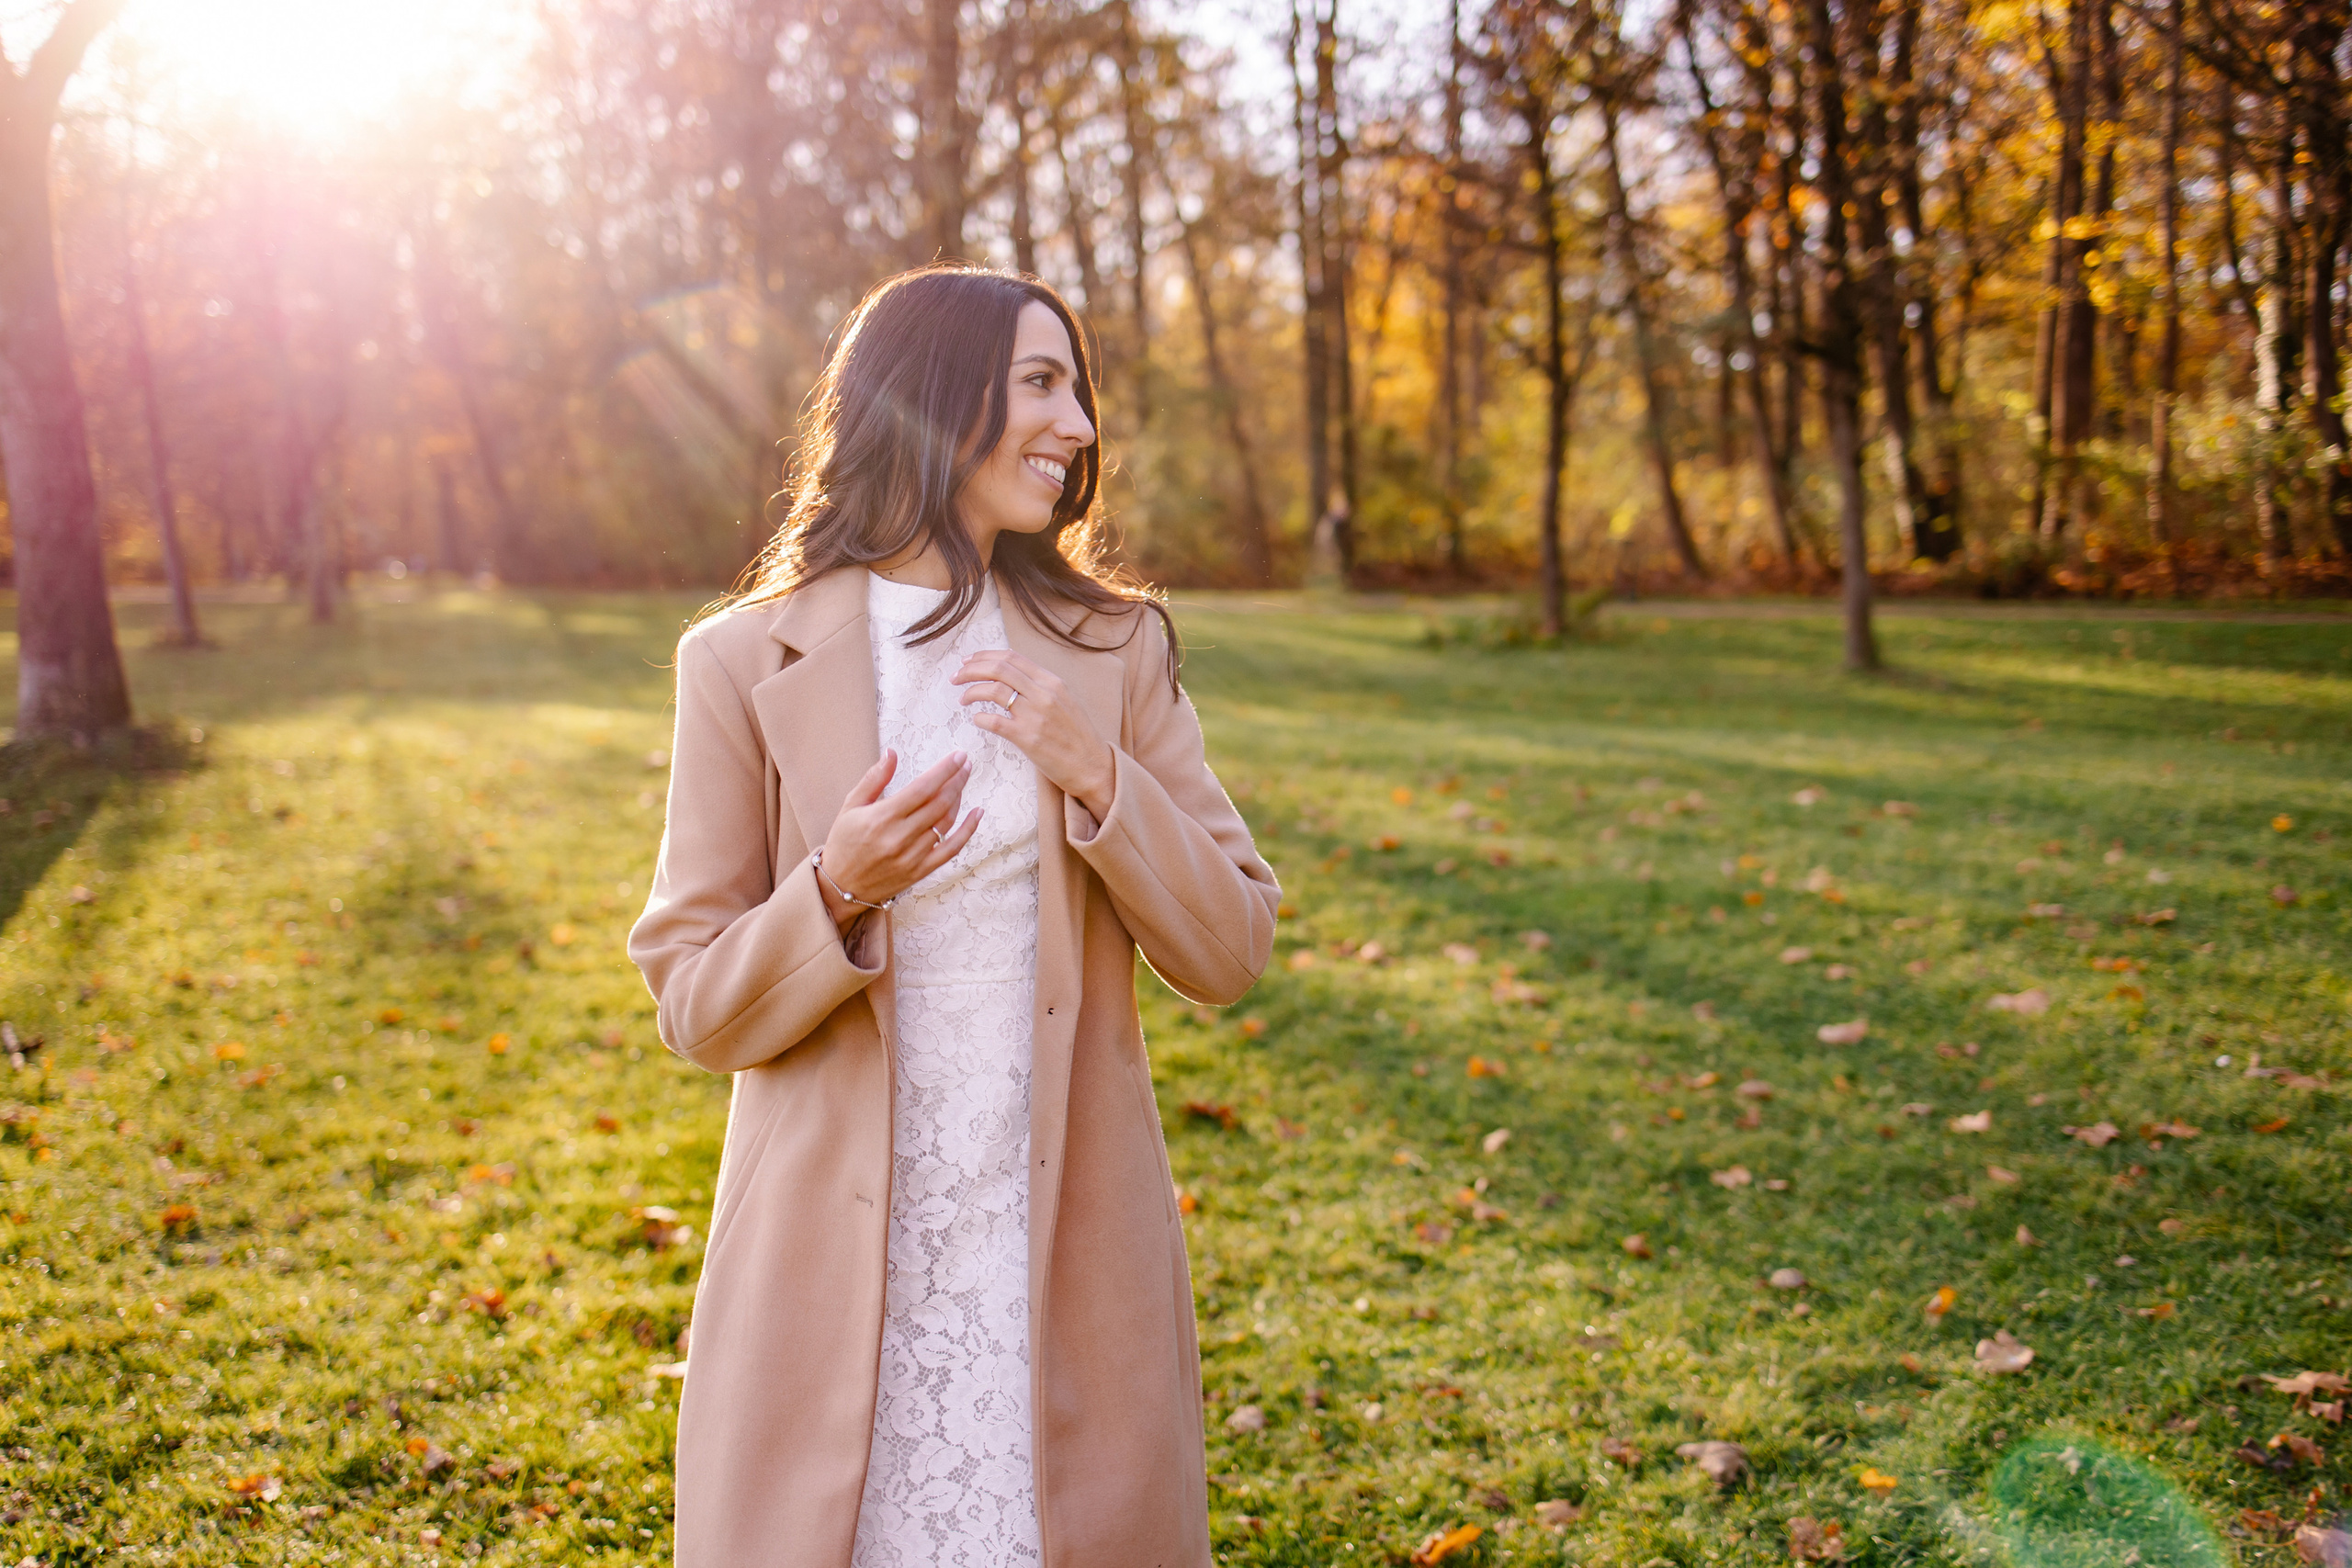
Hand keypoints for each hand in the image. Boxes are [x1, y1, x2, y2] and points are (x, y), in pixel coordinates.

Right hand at [817, 748, 982, 931]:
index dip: (944, 771)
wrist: (840, 886)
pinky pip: (951, 849)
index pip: (922, 788)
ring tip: (961, 782)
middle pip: (939, 803)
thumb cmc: (843, 842)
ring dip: (959, 799)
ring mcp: (912, 856)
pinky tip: (977, 813)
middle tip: (965, 765)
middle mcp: (899, 837)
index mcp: (882, 818)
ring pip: (946, 823)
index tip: (958, 756)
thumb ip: (874, 779)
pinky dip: (968, 831)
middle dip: (956, 780)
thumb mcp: (851, 806)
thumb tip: (892, 753)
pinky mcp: (920, 871)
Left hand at [952, 650, 1113, 819]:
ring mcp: (1035, 715)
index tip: (968, 660)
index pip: (1012, 657)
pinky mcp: (1028, 739)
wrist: (1093, 765)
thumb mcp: (1065, 701)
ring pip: (993, 691)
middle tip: (957, 676)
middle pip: (998, 669)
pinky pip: (994, 721)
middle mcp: (1044, 694)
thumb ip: (1041, 686)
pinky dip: (979, 718)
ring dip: (971, 691)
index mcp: (1052, 682)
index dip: (984, 656)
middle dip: (971, 669)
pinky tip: (976, 719)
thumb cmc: (1078, 736)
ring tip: (963, 699)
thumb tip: (1011, 675)